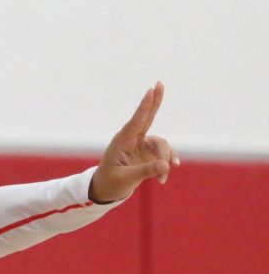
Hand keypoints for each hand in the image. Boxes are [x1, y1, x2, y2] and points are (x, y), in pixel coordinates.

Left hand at [89, 82, 180, 203]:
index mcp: (122, 141)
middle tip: (159, 83)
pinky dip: (167, 166)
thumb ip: (145, 171)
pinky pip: (165, 155)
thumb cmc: (110, 182)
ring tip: (161, 179)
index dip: (145, 106)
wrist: (107, 190)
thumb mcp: (126, 178)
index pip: (136, 120)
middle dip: (155, 101)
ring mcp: (142, 146)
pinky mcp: (150, 154)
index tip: (150, 90)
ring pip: (163, 145)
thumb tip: (166, 164)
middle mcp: (133, 139)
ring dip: (166, 161)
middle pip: (147, 117)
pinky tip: (163, 178)